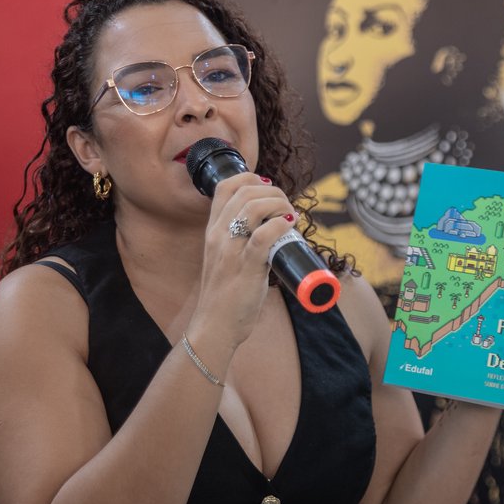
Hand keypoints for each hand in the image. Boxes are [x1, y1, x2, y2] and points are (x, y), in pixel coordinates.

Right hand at [194, 172, 297, 347]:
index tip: (269, 189)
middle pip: (244, 190)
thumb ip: (240, 240)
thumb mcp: (224, 258)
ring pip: (253, 207)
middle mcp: (218, 235)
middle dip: (273, 191)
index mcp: (213, 230)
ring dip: (279, 204)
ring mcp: (230, 250)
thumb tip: (272, 227)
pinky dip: (280, 226)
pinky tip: (290, 226)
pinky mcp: (245, 267)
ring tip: (290, 216)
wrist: (214, 326)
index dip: (250, 178)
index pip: (225, 186)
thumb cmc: (225, 294)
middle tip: (287, 206)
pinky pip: (263, 236)